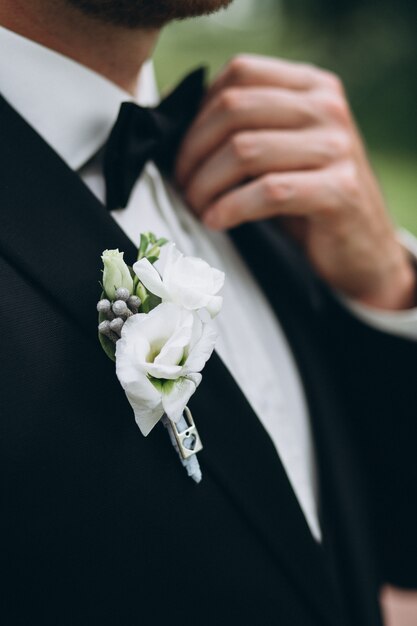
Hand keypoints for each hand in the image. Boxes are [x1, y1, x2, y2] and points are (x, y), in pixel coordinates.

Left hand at [176, 55, 415, 309]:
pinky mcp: (340, 190)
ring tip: (195, 206)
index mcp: (312, 86)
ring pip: (244, 150)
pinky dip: (231, 208)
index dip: (197, 113)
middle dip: (193, 151)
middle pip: (234, 109)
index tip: (183, 152)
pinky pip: (268, 191)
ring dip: (205, 183)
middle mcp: (327, 107)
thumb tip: (174, 125)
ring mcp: (337, 147)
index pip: (239, 72)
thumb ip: (247, 127)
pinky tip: (216, 221)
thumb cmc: (308, 198)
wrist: (361, 247)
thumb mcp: (281, 150)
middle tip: (181, 185)